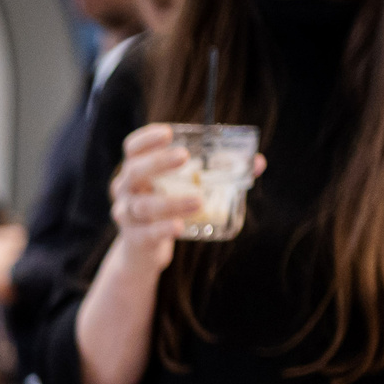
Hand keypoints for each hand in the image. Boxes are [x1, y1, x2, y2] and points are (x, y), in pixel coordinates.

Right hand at [105, 125, 263, 274]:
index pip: (132, 148)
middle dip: (158, 163)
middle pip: (135, 171)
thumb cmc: (167, 207)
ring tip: (198, 200)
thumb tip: (257, 162)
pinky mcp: (134, 239)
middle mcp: (125, 189)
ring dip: (171, 202)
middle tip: (184, 157)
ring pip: (143, 206)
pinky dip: (162, 229)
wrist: (143, 250)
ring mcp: (126, 215)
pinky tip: (178, 227)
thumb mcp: (184, 187)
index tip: (169, 133)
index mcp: (136, 170)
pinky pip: (145, 233)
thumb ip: (215, 173)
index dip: (147, 139)